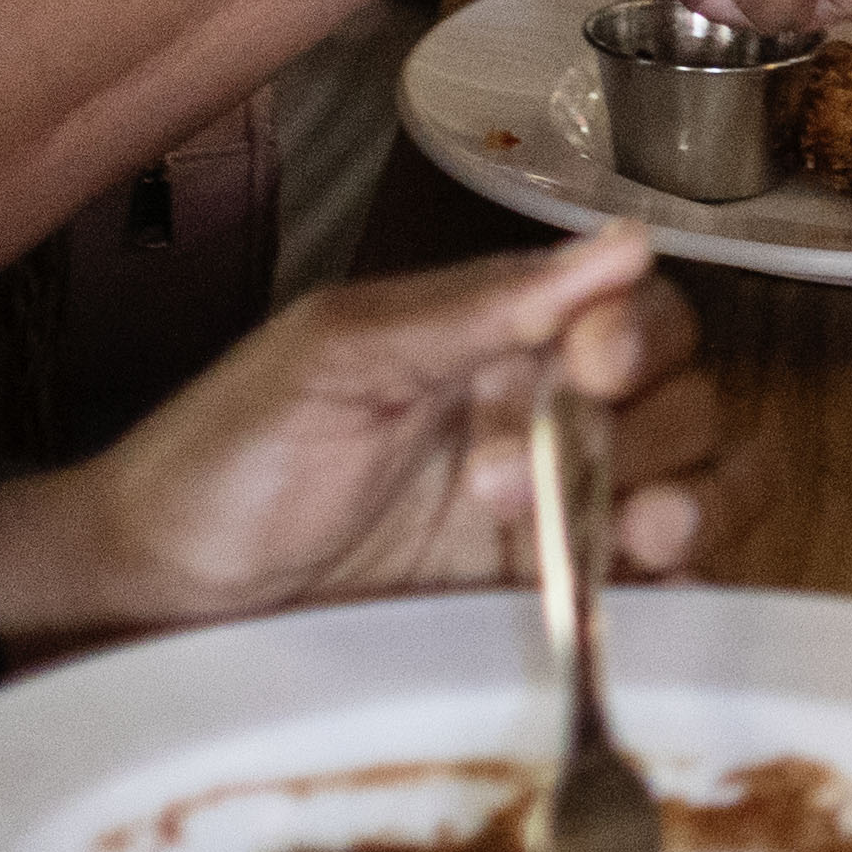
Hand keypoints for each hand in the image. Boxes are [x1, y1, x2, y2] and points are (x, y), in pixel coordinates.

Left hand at [0, 227, 719, 640]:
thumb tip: (624, 245)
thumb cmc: (223, 458)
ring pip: (697, 488)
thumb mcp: (335, 355)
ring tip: (626, 538)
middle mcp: (546, 420)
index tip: (594, 369)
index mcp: (502, 342)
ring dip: (689, 503)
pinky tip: (651, 596)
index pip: (639, 313)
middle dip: (643, 432)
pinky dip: (687, 591)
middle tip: (513, 482)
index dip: (643, 336)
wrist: (155, 602)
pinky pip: (657, 593)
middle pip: (686, 401)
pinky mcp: (544, 606)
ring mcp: (552, 519)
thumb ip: (475, 307)